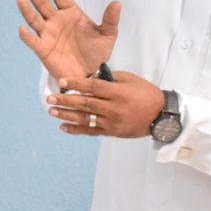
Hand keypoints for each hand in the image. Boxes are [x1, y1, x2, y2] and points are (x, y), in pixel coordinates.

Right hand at [17, 0, 120, 80]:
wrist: (90, 74)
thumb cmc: (97, 52)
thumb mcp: (107, 35)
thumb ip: (110, 19)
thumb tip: (117, 3)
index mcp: (71, 13)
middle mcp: (57, 21)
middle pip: (43, 4)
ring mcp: (48, 34)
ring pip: (35, 19)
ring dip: (27, 10)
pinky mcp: (43, 50)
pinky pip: (33, 41)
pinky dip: (27, 36)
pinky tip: (21, 29)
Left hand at [46, 71, 164, 138]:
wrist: (160, 116)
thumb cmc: (146, 93)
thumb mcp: (130, 79)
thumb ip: (110, 79)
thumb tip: (91, 78)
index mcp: (118, 93)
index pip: (93, 87)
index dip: (76, 84)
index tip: (61, 82)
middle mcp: (113, 108)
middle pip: (85, 104)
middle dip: (65, 101)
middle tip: (50, 98)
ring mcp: (112, 122)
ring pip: (85, 119)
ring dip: (66, 115)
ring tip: (52, 112)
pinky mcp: (112, 132)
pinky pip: (91, 131)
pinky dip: (76, 130)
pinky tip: (63, 127)